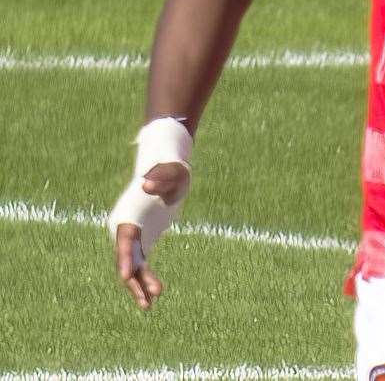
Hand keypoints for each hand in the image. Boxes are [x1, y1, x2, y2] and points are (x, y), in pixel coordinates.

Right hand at [112, 161, 188, 308]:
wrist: (169, 171)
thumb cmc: (171, 169)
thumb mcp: (171, 171)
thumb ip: (161, 177)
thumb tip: (146, 185)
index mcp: (127, 214)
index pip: (124, 240)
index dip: (125, 258)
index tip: (127, 276)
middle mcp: (124, 229)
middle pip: (125, 259)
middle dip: (135, 281)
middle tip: (150, 299)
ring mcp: (132, 237)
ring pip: (132, 267)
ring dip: (140, 286)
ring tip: (151, 305)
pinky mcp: (142, 242)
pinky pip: (141, 266)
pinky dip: (146, 280)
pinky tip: (155, 294)